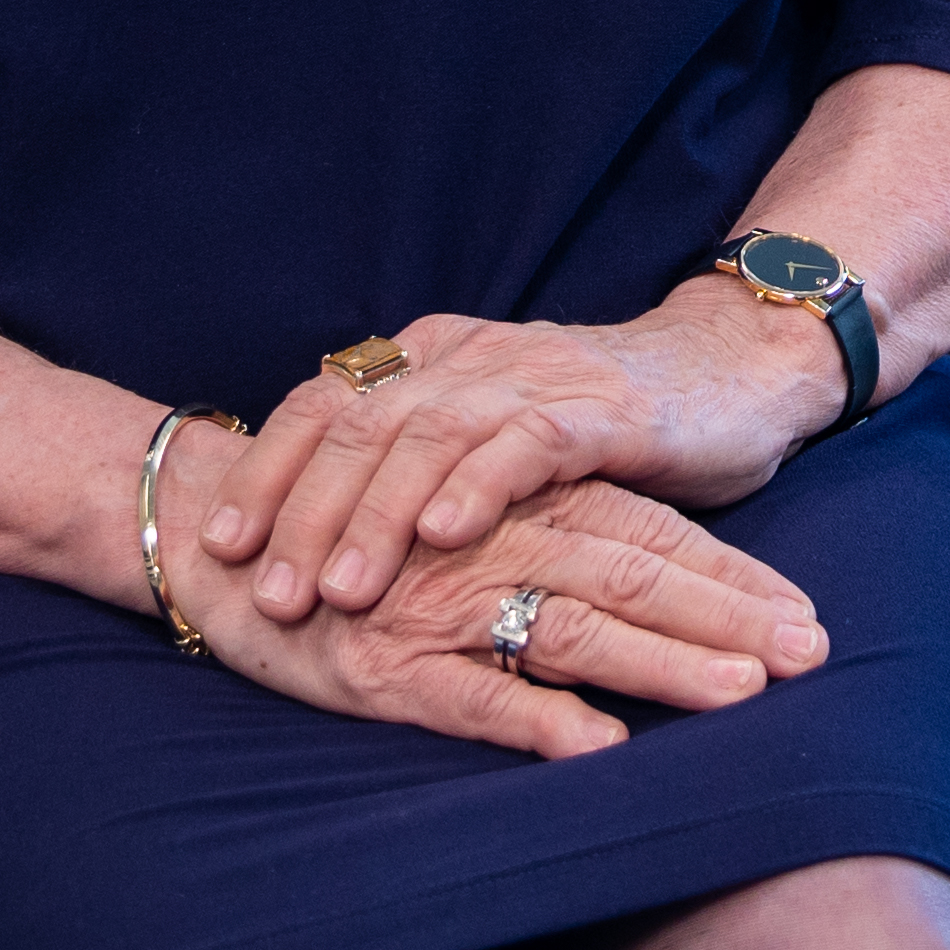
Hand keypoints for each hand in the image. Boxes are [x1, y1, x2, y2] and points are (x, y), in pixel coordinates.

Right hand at [183, 474, 829, 763]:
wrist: (210, 529)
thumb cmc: (351, 531)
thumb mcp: (459, 519)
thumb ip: (546, 535)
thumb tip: (655, 588)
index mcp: (519, 506)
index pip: (647, 537)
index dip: (731, 577)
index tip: (808, 620)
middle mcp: (491, 546)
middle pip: (632, 577)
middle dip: (728, 618)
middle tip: (809, 655)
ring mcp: (439, 606)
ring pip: (571, 629)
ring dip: (661, 663)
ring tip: (738, 692)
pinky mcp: (383, 667)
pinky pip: (473, 697)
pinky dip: (536, 720)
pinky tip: (597, 749)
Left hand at [195, 296, 850, 625]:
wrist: (729, 371)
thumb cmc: (600, 422)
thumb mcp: (489, 434)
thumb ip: (417, 461)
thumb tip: (320, 525)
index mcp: (429, 359)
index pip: (324, 408)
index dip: (268, 476)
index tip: (220, 549)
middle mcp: (466, 358)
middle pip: (359, 429)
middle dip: (303, 514)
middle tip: (265, 591)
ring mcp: (530, 379)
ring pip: (427, 440)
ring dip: (375, 516)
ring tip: (339, 589)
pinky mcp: (597, 410)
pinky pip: (522, 444)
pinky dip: (477, 487)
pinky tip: (442, 536)